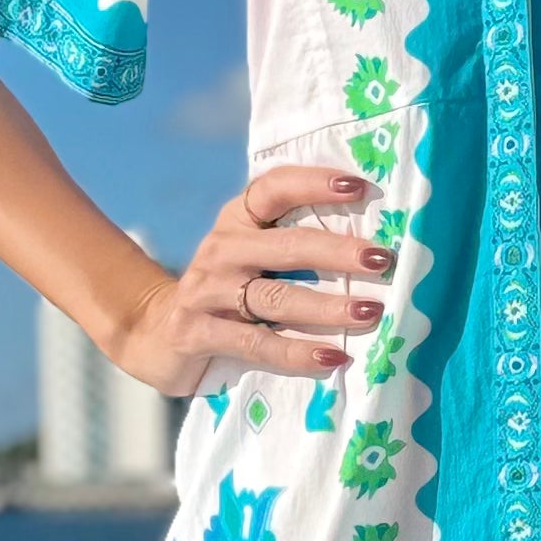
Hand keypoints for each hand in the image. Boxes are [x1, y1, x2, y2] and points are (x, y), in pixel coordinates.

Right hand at [105, 165, 390, 395]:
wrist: (158, 334)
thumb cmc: (228, 293)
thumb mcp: (252, 260)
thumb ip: (294, 247)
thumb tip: (371, 248)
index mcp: (237, 221)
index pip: (273, 188)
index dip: (315, 183)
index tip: (360, 188)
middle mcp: (221, 248)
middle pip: (286, 245)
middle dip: (338, 252)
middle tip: (382, 260)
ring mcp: (206, 291)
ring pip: (275, 297)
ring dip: (327, 306)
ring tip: (370, 312)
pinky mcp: (196, 333)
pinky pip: (256, 343)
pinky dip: (298, 352)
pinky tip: (334, 357)